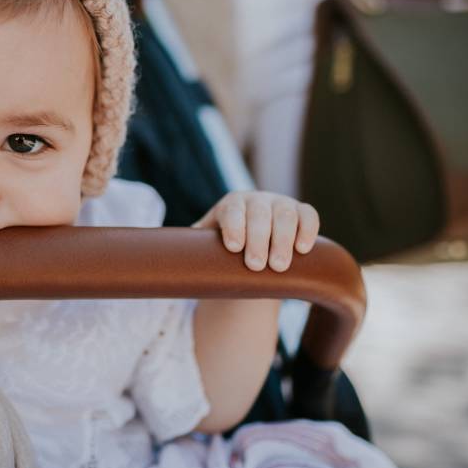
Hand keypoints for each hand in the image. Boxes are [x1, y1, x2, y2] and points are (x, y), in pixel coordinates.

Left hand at [193, 191, 319, 271]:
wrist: (255, 243)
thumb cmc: (224, 248)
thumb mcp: (207, 245)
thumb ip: (189, 249)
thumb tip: (158, 260)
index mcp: (231, 204)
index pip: (232, 210)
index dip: (234, 226)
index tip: (233, 247)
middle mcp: (257, 200)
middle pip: (260, 213)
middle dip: (259, 239)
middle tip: (256, 265)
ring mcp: (281, 204)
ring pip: (286, 215)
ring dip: (283, 239)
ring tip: (279, 267)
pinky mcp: (302, 212)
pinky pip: (309, 216)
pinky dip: (308, 230)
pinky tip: (304, 249)